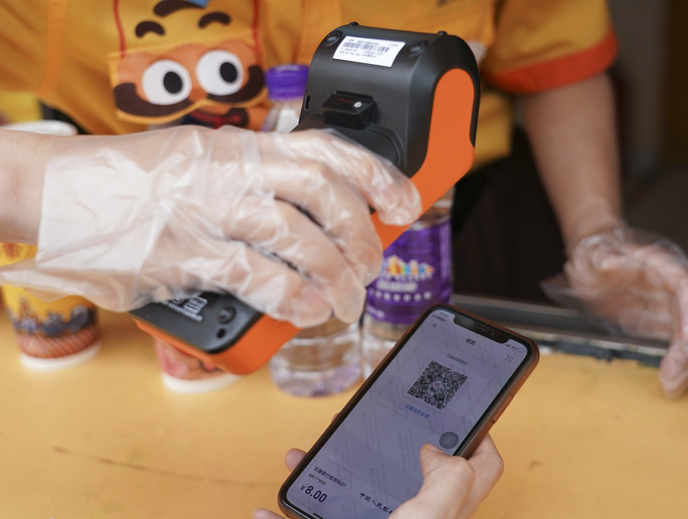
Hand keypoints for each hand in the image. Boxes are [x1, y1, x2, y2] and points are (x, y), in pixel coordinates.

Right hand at [0, 126, 419, 326]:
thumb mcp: (206, 160)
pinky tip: (308, 310)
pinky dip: (293, 298)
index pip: (328, 149)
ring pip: (299, 237)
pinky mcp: (185, 256)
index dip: (378, 175)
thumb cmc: (138, 180)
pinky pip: (257, 278)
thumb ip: (258, 183)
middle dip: (362, 236)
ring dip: (335, 275)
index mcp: (243, 146)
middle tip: (370, 266)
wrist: (63, 191)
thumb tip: (318, 217)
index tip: (406, 202)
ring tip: (345, 300)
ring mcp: (209, 211)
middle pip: (325, 195)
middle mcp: (232, 171)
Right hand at [253, 435, 502, 518]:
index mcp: (443, 513)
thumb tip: (439, 451)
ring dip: (326, 472)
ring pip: (355, 493)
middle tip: (363, 422)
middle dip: (382, 442)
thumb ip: (448, 484)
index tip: (458, 411)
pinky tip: (270, 512)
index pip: (481, 469)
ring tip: (305, 455)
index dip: (477, 437)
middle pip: (408, 472)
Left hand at [543, 226, 687, 397]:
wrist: (595, 262)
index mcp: (661, 266)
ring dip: (684, 362)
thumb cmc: (598, 253)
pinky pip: (674, 346)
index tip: (686, 336)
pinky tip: (670, 382)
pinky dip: (675, 364)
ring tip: (671, 386)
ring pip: (685, 337)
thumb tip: (609, 262)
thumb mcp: (593, 251)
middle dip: (685, 349)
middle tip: (674, 377)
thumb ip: (601, 255)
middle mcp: (671, 289)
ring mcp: (668, 308)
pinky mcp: (660, 324)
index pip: (684, 288)